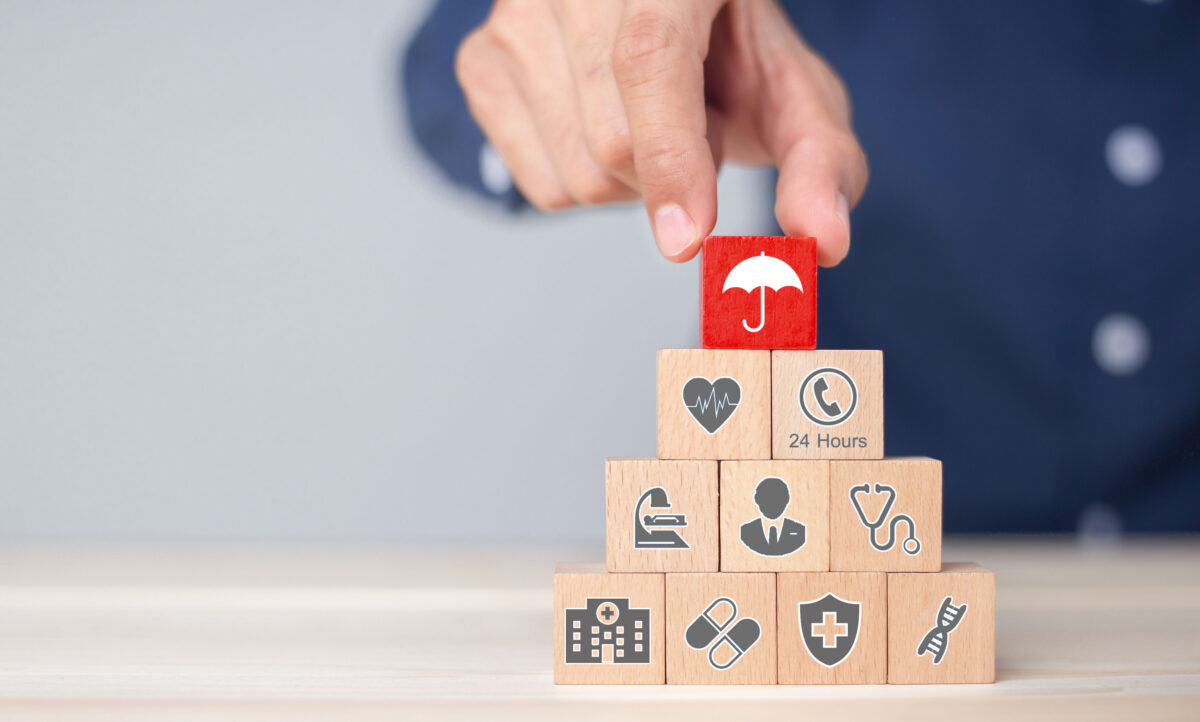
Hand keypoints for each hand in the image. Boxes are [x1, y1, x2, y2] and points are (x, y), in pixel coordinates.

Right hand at [455, 0, 867, 265]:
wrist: (666, 6)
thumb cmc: (729, 46)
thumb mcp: (792, 90)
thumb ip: (821, 161)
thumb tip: (824, 241)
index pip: (648, 59)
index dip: (669, 154)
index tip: (690, 237)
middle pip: (612, 143)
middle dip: (671, 175)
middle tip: (698, 130)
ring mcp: (514, 16)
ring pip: (574, 174)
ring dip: (631, 184)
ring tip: (651, 120)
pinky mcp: (479, 60)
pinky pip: (538, 185)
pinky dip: (587, 182)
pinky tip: (604, 126)